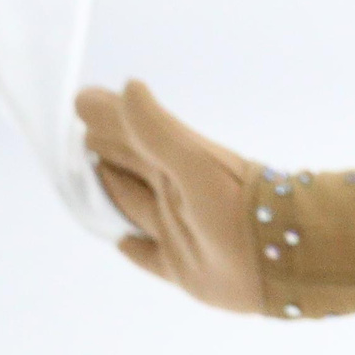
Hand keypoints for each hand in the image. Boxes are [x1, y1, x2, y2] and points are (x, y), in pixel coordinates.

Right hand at [75, 80, 263, 312]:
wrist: (282, 262)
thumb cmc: (239, 209)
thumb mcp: (195, 165)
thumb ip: (159, 131)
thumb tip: (129, 85)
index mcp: (179, 164)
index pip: (134, 134)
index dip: (109, 117)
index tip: (80, 100)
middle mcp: (175, 194)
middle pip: (130, 166)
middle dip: (104, 150)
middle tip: (71, 135)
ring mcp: (178, 231)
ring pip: (133, 205)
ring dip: (109, 192)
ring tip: (85, 177)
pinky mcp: (181, 268)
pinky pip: (149, 256)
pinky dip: (133, 248)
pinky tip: (121, 243)